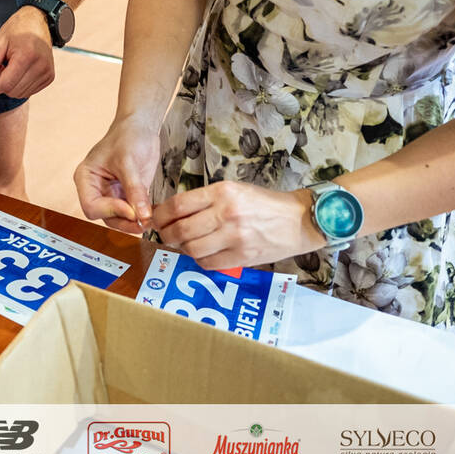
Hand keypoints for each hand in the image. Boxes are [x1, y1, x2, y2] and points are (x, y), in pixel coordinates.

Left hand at [0, 6, 53, 99]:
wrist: (38, 21)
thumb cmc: (18, 30)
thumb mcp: (0, 42)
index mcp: (27, 55)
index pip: (6, 83)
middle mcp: (40, 66)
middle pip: (13, 91)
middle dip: (1, 84)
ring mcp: (47, 72)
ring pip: (20, 94)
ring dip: (11, 85)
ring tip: (10, 66)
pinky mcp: (50, 77)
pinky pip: (29, 91)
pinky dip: (20, 85)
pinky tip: (20, 70)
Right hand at [74, 119, 160, 234]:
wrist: (141, 127)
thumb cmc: (127, 136)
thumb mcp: (128, 161)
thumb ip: (134, 189)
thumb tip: (142, 215)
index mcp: (86, 178)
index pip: (92, 207)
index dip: (111, 211)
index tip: (131, 209)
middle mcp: (96, 189)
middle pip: (106, 217)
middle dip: (125, 220)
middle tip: (145, 219)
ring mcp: (111, 194)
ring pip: (120, 219)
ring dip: (135, 222)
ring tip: (151, 217)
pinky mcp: (127, 196)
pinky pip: (133, 213)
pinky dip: (143, 216)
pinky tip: (154, 212)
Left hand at [149, 181, 324, 270]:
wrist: (298, 220)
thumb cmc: (263, 203)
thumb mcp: (234, 189)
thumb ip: (205, 200)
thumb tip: (173, 212)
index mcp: (222, 192)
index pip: (178, 205)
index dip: (161, 214)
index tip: (156, 218)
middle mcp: (226, 214)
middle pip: (180, 230)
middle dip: (166, 234)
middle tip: (165, 234)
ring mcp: (234, 237)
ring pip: (192, 249)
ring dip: (182, 249)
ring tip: (185, 244)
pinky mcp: (242, 256)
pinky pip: (209, 263)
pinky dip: (199, 260)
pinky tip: (202, 253)